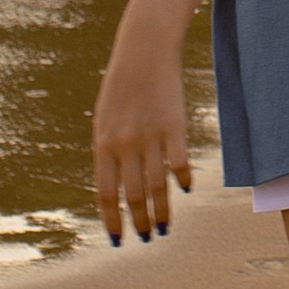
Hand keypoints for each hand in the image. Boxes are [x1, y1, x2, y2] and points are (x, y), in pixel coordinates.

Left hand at [92, 24, 191, 241]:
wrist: (144, 48)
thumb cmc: (122, 85)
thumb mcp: (106, 119)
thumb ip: (109, 152)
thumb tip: (114, 188)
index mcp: (103, 144)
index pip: (105, 194)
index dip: (112, 220)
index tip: (119, 240)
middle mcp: (125, 143)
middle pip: (133, 195)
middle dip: (140, 222)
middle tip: (148, 238)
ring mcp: (151, 134)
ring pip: (157, 185)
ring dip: (162, 211)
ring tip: (165, 227)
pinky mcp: (175, 124)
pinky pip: (179, 161)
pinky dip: (183, 179)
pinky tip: (185, 189)